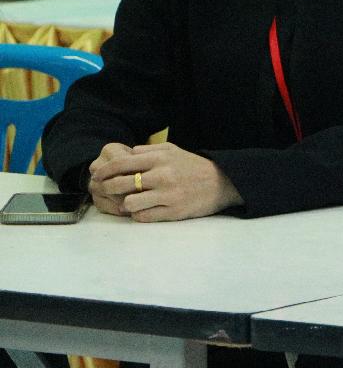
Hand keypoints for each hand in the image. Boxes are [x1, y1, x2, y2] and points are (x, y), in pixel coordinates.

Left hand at [90, 142, 243, 221]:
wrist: (222, 183)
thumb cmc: (194, 166)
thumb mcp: (173, 150)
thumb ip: (148, 150)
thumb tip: (126, 154)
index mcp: (160, 158)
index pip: (122, 163)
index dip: (104, 170)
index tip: (96, 175)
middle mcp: (162, 175)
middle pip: (120, 184)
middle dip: (106, 188)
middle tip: (103, 191)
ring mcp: (167, 195)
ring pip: (129, 203)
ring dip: (124, 203)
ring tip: (127, 202)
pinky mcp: (172, 212)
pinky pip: (142, 216)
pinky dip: (138, 214)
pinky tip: (142, 209)